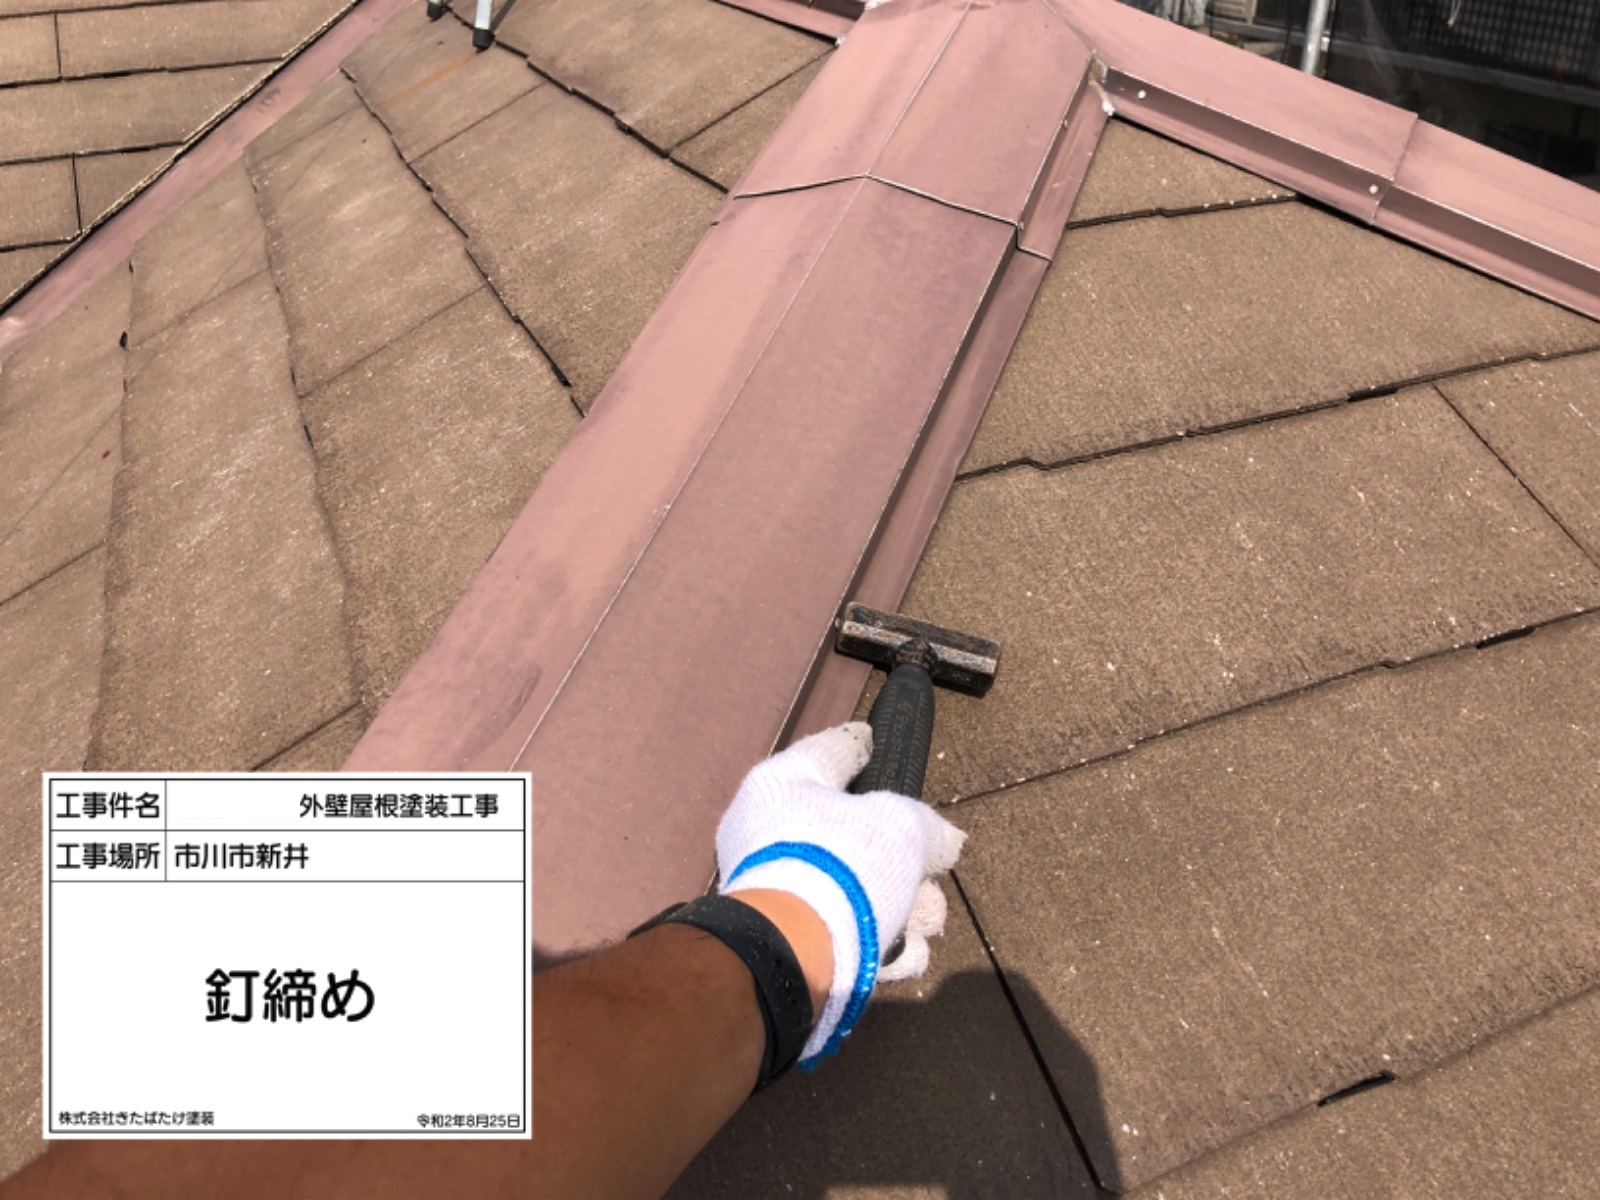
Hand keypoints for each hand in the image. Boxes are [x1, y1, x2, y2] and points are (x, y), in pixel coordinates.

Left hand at [716, 722, 965, 1063]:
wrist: (797, 955)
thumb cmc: (842, 863)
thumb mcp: (901, 826)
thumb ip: (926, 826)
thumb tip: (942, 840)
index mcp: (782, 788)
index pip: (827, 753)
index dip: (860, 747)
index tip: (876, 743)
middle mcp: (770, 836)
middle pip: (852, 833)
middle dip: (902, 855)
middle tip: (931, 865)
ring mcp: (779, 893)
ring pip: (855, 889)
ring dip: (902, 905)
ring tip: (928, 917)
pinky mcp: (792, 943)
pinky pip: (848, 934)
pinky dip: (881, 944)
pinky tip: (905, 950)